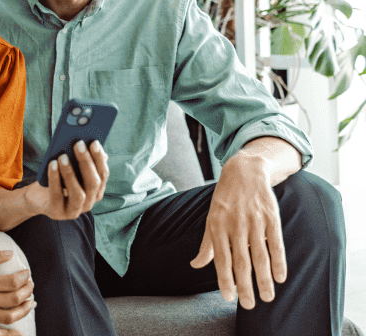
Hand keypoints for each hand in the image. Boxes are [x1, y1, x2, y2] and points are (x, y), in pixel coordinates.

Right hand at [0, 248, 34, 335]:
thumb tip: (10, 254)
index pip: (12, 282)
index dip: (23, 278)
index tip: (26, 273)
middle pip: (13, 299)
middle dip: (27, 292)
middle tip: (30, 285)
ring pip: (8, 317)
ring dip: (23, 310)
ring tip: (29, 303)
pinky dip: (7, 335)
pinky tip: (18, 333)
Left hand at [24, 140, 108, 219]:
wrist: (37, 197)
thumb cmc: (57, 178)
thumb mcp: (69, 167)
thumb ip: (80, 159)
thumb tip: (89, 144)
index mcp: (95, 191)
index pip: (103, 175)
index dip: (99, 159)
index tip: (94, 142)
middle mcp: (89, 203)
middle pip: (93, 183)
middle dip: (86, 162)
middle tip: (78, 144)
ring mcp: (74, 211)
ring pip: (78, 194)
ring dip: (70, 173)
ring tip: (62, 156)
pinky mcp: (58, 213)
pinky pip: (57, 196)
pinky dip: (55, 179)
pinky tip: (52, 164)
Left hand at [190, 154, 286, 308]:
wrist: (245, 171)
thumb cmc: (225, 199)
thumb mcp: (211, 218)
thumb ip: (206, 244)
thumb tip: (195, 265)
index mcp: (217, 226)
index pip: (220, 258)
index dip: (224, 279)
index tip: (229, 298)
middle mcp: (235, 224)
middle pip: (241, 261)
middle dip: (245, 285)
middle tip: (249, 305)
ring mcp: (254, 221)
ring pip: (260, 255)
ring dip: (264, 278)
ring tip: (267, 297)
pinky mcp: (271, 217)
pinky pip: (276, 243)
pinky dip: (279, 261)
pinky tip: (280, 277)